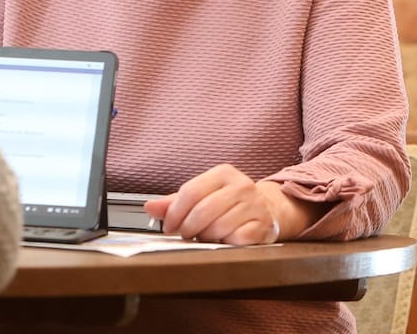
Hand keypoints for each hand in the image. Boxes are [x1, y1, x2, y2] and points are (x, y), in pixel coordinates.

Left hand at [143, 164, 325, 244]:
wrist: (267, 209)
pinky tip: (224, 239)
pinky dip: (225, 243)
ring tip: (206, 235)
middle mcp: (242, 185)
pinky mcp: (263, 226)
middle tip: (185, 234)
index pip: (190, 192)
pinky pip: (235, 240)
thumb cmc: (228, 202)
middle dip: (188, 228)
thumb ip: (174, 202)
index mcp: (223, 173)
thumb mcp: (202, 194)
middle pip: (203, 211)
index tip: (168, 226)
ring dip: (206, 237)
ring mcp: (255, 205)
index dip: (174, 213)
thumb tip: (149, 207)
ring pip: (218, 228)